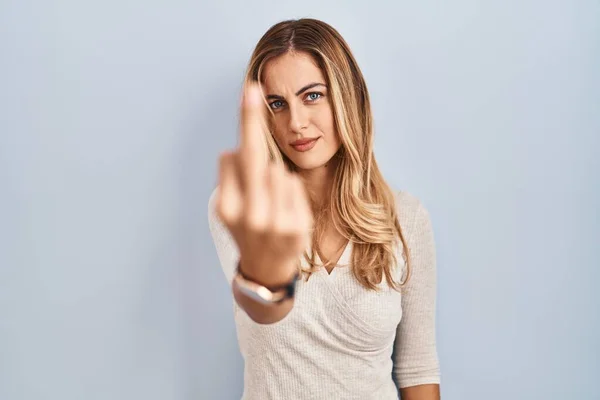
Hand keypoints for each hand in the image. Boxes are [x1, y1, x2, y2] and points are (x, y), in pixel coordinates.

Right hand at [215, 83, 312, 285]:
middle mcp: (247, 215)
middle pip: (253, 157)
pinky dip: (289, 190)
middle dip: (252, 121)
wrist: (265, 272)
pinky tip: (284, 209)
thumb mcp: (231, 210)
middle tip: (252, 87)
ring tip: (269, 202)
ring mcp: (273, 223)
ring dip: (275, 177)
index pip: (234, 158)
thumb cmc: (248, 230)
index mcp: (227, 208)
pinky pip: (293, 185)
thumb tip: (233, 150)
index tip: (250, 92)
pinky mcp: (296, 228)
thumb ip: (233, 179)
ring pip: (278, 171)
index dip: (247, 127)